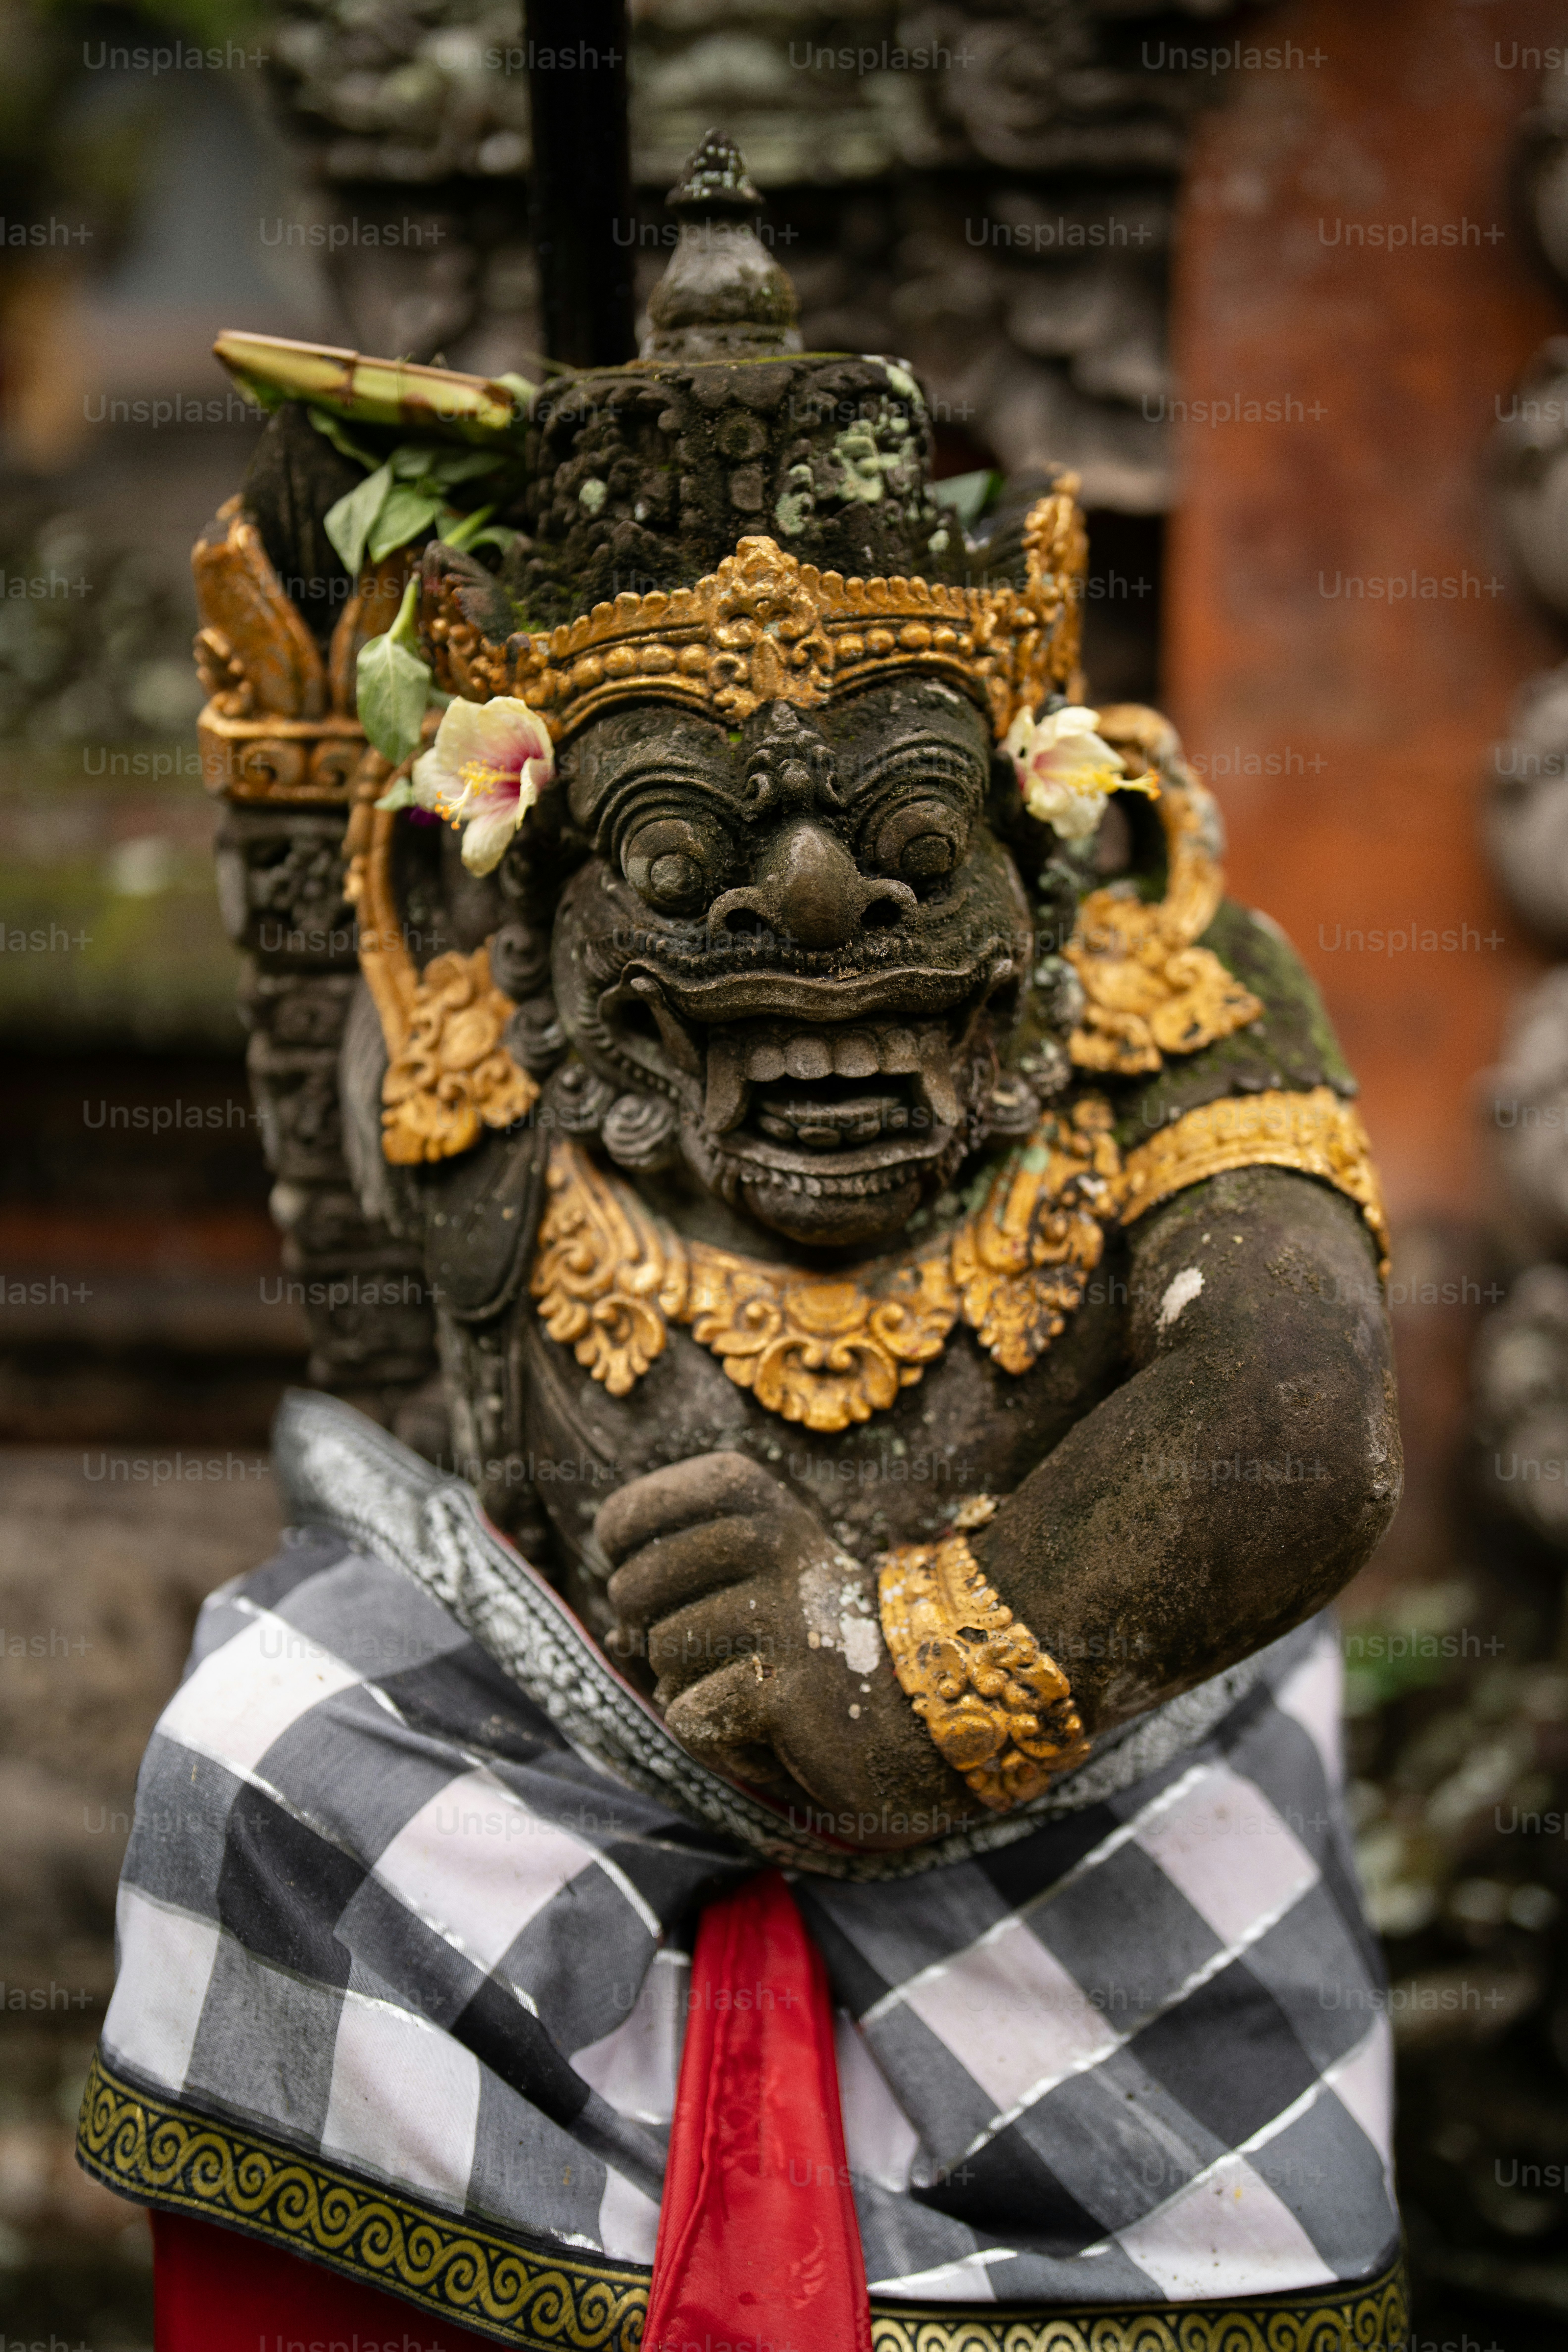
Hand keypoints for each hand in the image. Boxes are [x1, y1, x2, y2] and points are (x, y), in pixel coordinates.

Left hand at [594, 1453, 974, 1848]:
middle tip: (720, 1653)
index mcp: (758, 1501)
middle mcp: (771, 1540)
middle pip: (632, 1588)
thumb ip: (677, 1595)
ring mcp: (781, 1614)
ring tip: (764, 1691)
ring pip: (660, 1657)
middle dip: (649, 1634)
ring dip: (694, 1690)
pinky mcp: (786, 1689)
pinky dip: (721, 1741)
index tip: (657, 1577)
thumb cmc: (821, 1649)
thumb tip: (614, 1636)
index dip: (622, 1555)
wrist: (927, 1713)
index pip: (628, 1516)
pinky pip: (689, 1718)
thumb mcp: (753, 1592)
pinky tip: (779, 1734)